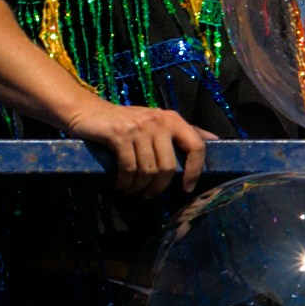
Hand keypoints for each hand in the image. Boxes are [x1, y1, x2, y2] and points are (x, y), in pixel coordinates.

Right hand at [60, 85, 207, 183]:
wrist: (88, 112)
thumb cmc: (126, 122)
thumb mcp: (157, 122)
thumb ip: (184, 131)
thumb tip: (215, 140)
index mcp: (172, 119)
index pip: (196, 146)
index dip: (195, 171)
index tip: (187, 187)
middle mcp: (158, 121)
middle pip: (168, 166)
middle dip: (159, 187)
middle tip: (149, 193)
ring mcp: (138, 127)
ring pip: (148, 170)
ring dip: (139, 186)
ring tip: (132, 189)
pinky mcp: (119, 134)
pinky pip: (129, 168)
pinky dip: (125, 182)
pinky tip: (121, 184)